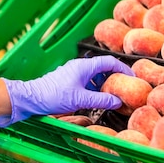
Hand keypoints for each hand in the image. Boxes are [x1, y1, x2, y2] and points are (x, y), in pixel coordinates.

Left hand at [0, 56, 133, 126]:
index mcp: (84, 66)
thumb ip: (101, 100)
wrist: (31, 98)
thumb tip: (118, 101)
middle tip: (124, 88)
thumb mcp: (81, 99)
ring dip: (104, 84)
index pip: (109, 61)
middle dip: (114, 77)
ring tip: (112, 96)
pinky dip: (94, 88)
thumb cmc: (53, 96)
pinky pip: (86, 81)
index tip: (132, 77)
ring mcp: (72, 73)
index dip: (123, 68)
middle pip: (103, 68)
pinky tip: (96, 99)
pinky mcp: (67, 81)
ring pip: (94, 75)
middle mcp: (79, 67)